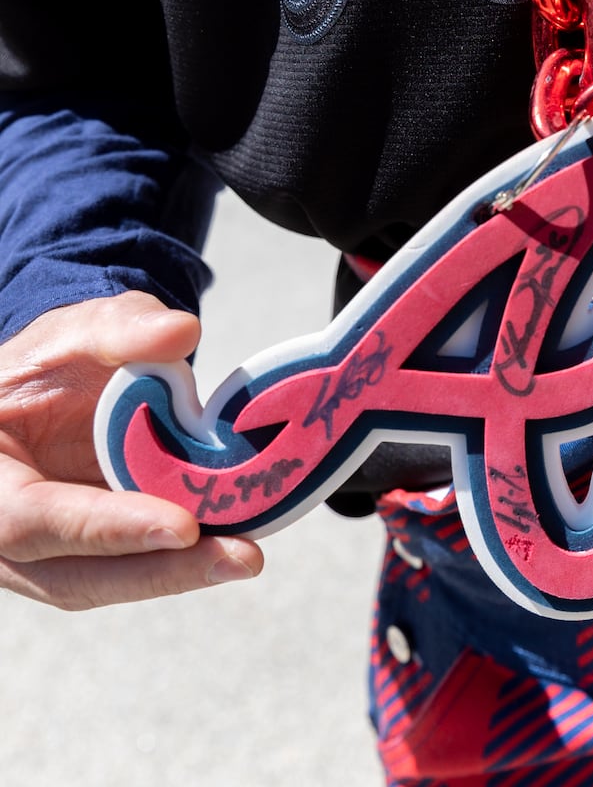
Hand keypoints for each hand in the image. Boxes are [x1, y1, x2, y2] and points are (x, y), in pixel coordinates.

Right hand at [0, 292, 261, 608]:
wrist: (48, 388)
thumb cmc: (51, 364)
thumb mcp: (75, 332)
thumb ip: (121, 329)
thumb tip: (183, 331)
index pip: (33, 518)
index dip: (107, 528)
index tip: (183, 527)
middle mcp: (1, 528)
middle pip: (71, 576)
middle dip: (159, 571)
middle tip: (242, 558)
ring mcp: (40, 553)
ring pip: (102, 583)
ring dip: (178, 575)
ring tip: (246, 556)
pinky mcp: (84, 557)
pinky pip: (130, 569)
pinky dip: (180, 563)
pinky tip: (233, 547)